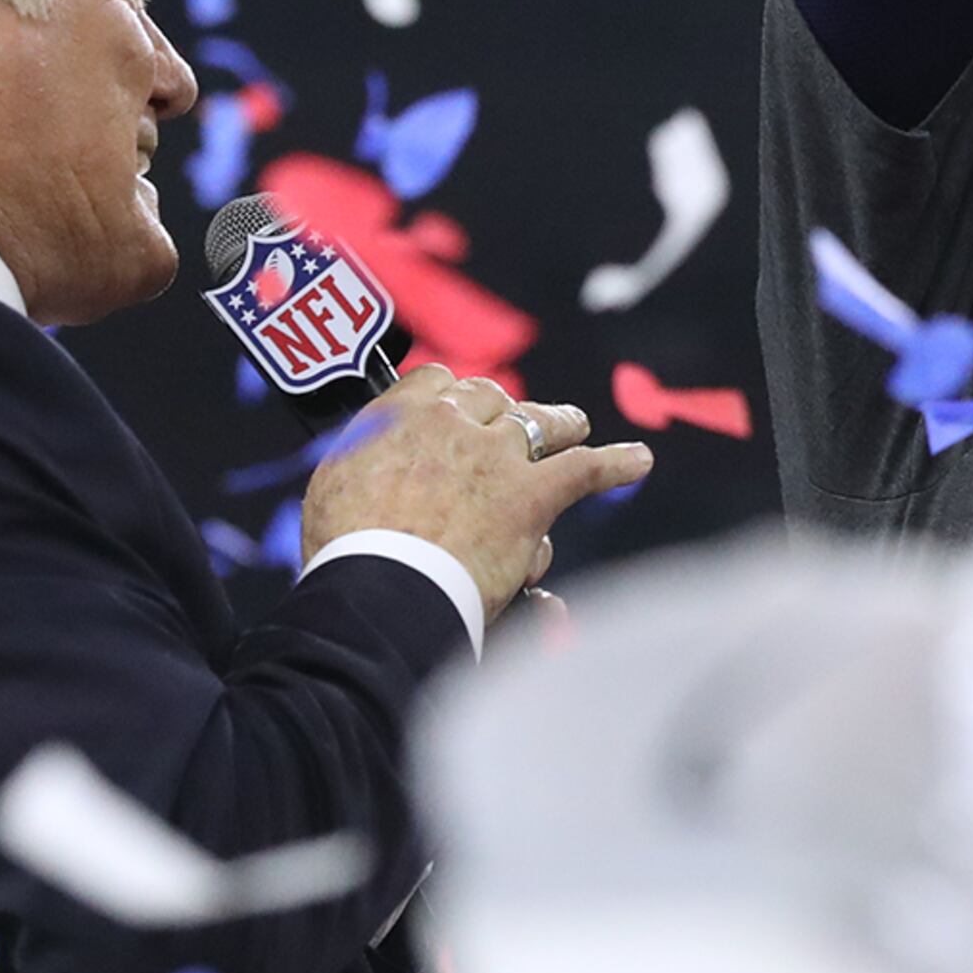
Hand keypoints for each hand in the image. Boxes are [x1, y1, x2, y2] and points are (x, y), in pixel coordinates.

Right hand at [299, 365, 651, 619]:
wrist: (378, 590)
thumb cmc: (344, 551)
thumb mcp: (334, 490)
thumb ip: (365, 461)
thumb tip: (380, 460)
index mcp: (399, 416)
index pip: (437, 381)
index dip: (454, 395)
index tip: (460, 405)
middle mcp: (452, 424)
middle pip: (491, 399)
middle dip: (503, 410)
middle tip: (512, 426)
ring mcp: (497, 456)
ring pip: (541, 423)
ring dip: (558, 424)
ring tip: (572, 426)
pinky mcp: (532, 495)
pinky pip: (586, 469)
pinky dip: (617, 464)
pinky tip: (638, 460)